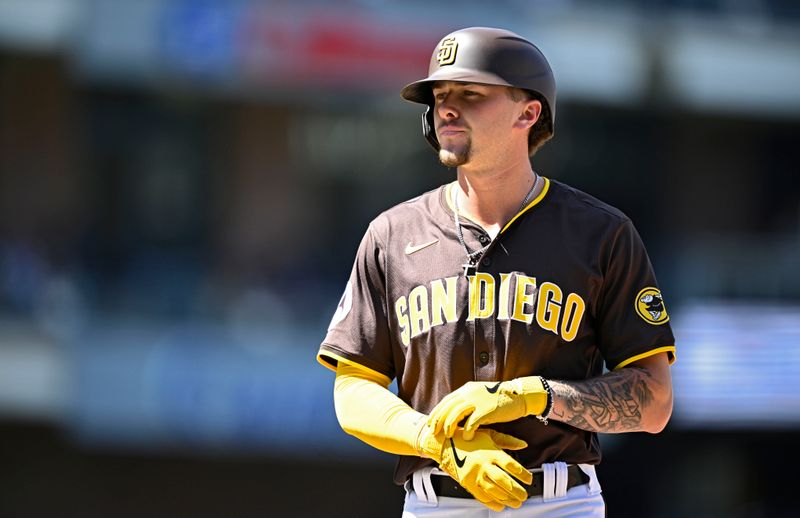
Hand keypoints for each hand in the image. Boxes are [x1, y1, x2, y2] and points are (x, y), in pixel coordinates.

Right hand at [417, 426, 532, 510]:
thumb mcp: (489, 435)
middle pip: (504, 481)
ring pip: (494, 491)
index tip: (529, 479)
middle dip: (517, 491)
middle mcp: (483, 464)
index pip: (511, 466)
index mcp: (490, 452)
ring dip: (507, 499)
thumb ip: (507, 440)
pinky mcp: (467, 483)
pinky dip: (492, 503)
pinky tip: (501, 505)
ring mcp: (474, 475)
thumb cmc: (468, 438)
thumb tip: (523, 444)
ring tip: (516, 502)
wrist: (445, 443)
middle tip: (525, 495)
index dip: (523, 474)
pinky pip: (481, 496)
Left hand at [428, 377, 548, 439]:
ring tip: (448, 436)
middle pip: (447, 407)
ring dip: (450, 425)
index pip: (446, 401)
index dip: (436, 412)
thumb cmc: (499, 398)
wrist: (518, 395)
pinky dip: (468, 430)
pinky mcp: (487, 409)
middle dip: (438, 420)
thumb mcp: (479, 395)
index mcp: (466, 390)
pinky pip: (473, 421)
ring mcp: (478, 400)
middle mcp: (469, 393)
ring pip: (456, 413)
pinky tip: (467, 437)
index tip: (430, 423)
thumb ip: (467, 402)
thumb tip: (455, 412)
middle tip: (433, 432)